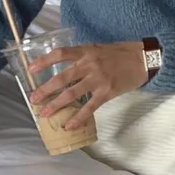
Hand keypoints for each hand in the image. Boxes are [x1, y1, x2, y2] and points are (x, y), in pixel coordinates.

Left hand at [29, 41, 146, 129]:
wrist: (144, 59)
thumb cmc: (122, 53)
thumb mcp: (100, 48)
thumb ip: (85, 56)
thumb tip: (69, 68)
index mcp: (87, 51)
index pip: (60, 54)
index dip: (44, 61)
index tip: (31, 69)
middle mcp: (90, 64)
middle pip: (62, 78)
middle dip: (45, 89)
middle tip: (33, 99)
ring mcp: (98, 79)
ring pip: (72, 93)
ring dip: (56, 104)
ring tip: (45, 113)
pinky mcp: (107, 92)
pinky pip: (90, 107)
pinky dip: (79, 117)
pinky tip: (69, 125)